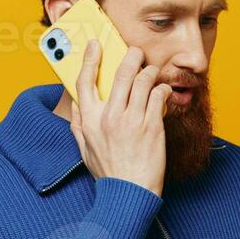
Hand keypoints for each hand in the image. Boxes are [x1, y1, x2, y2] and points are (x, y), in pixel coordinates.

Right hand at [68, 40, 168, 195]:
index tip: (95, 45)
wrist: (130, 193)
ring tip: (152, 72)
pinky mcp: (152, 126)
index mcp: (90, 120)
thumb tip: (76, 103)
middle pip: (121, 74)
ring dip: (150, 72)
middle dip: (131, 56)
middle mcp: (110, 116)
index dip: (89, 59)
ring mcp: (132, 120)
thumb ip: (78, 124)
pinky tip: (163, 91)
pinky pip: (158, 96)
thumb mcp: (84, 149)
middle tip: (136, 51)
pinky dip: (162, 89)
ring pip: (143, 81)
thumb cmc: (109, 173)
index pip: (84, 81)